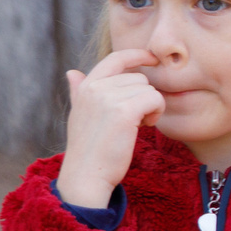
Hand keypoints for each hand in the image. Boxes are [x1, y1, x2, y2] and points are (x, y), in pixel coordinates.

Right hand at [59, 50, 163, 209]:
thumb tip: (73, 72)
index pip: (115, 58)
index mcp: (86, 86)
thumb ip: (80, 91)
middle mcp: (95, 87)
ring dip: (151, 108)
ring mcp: (108, 97)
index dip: (137, 55)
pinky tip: (145, 127)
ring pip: (149, 89)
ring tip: (136, 126)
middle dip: (144, 97)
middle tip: (135, 120)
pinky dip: (156, 113)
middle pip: (139, 78)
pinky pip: (155, 99)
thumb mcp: (80, 114)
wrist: (87, 174)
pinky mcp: (124, 111)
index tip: (153, 59)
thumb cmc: (89, 148)